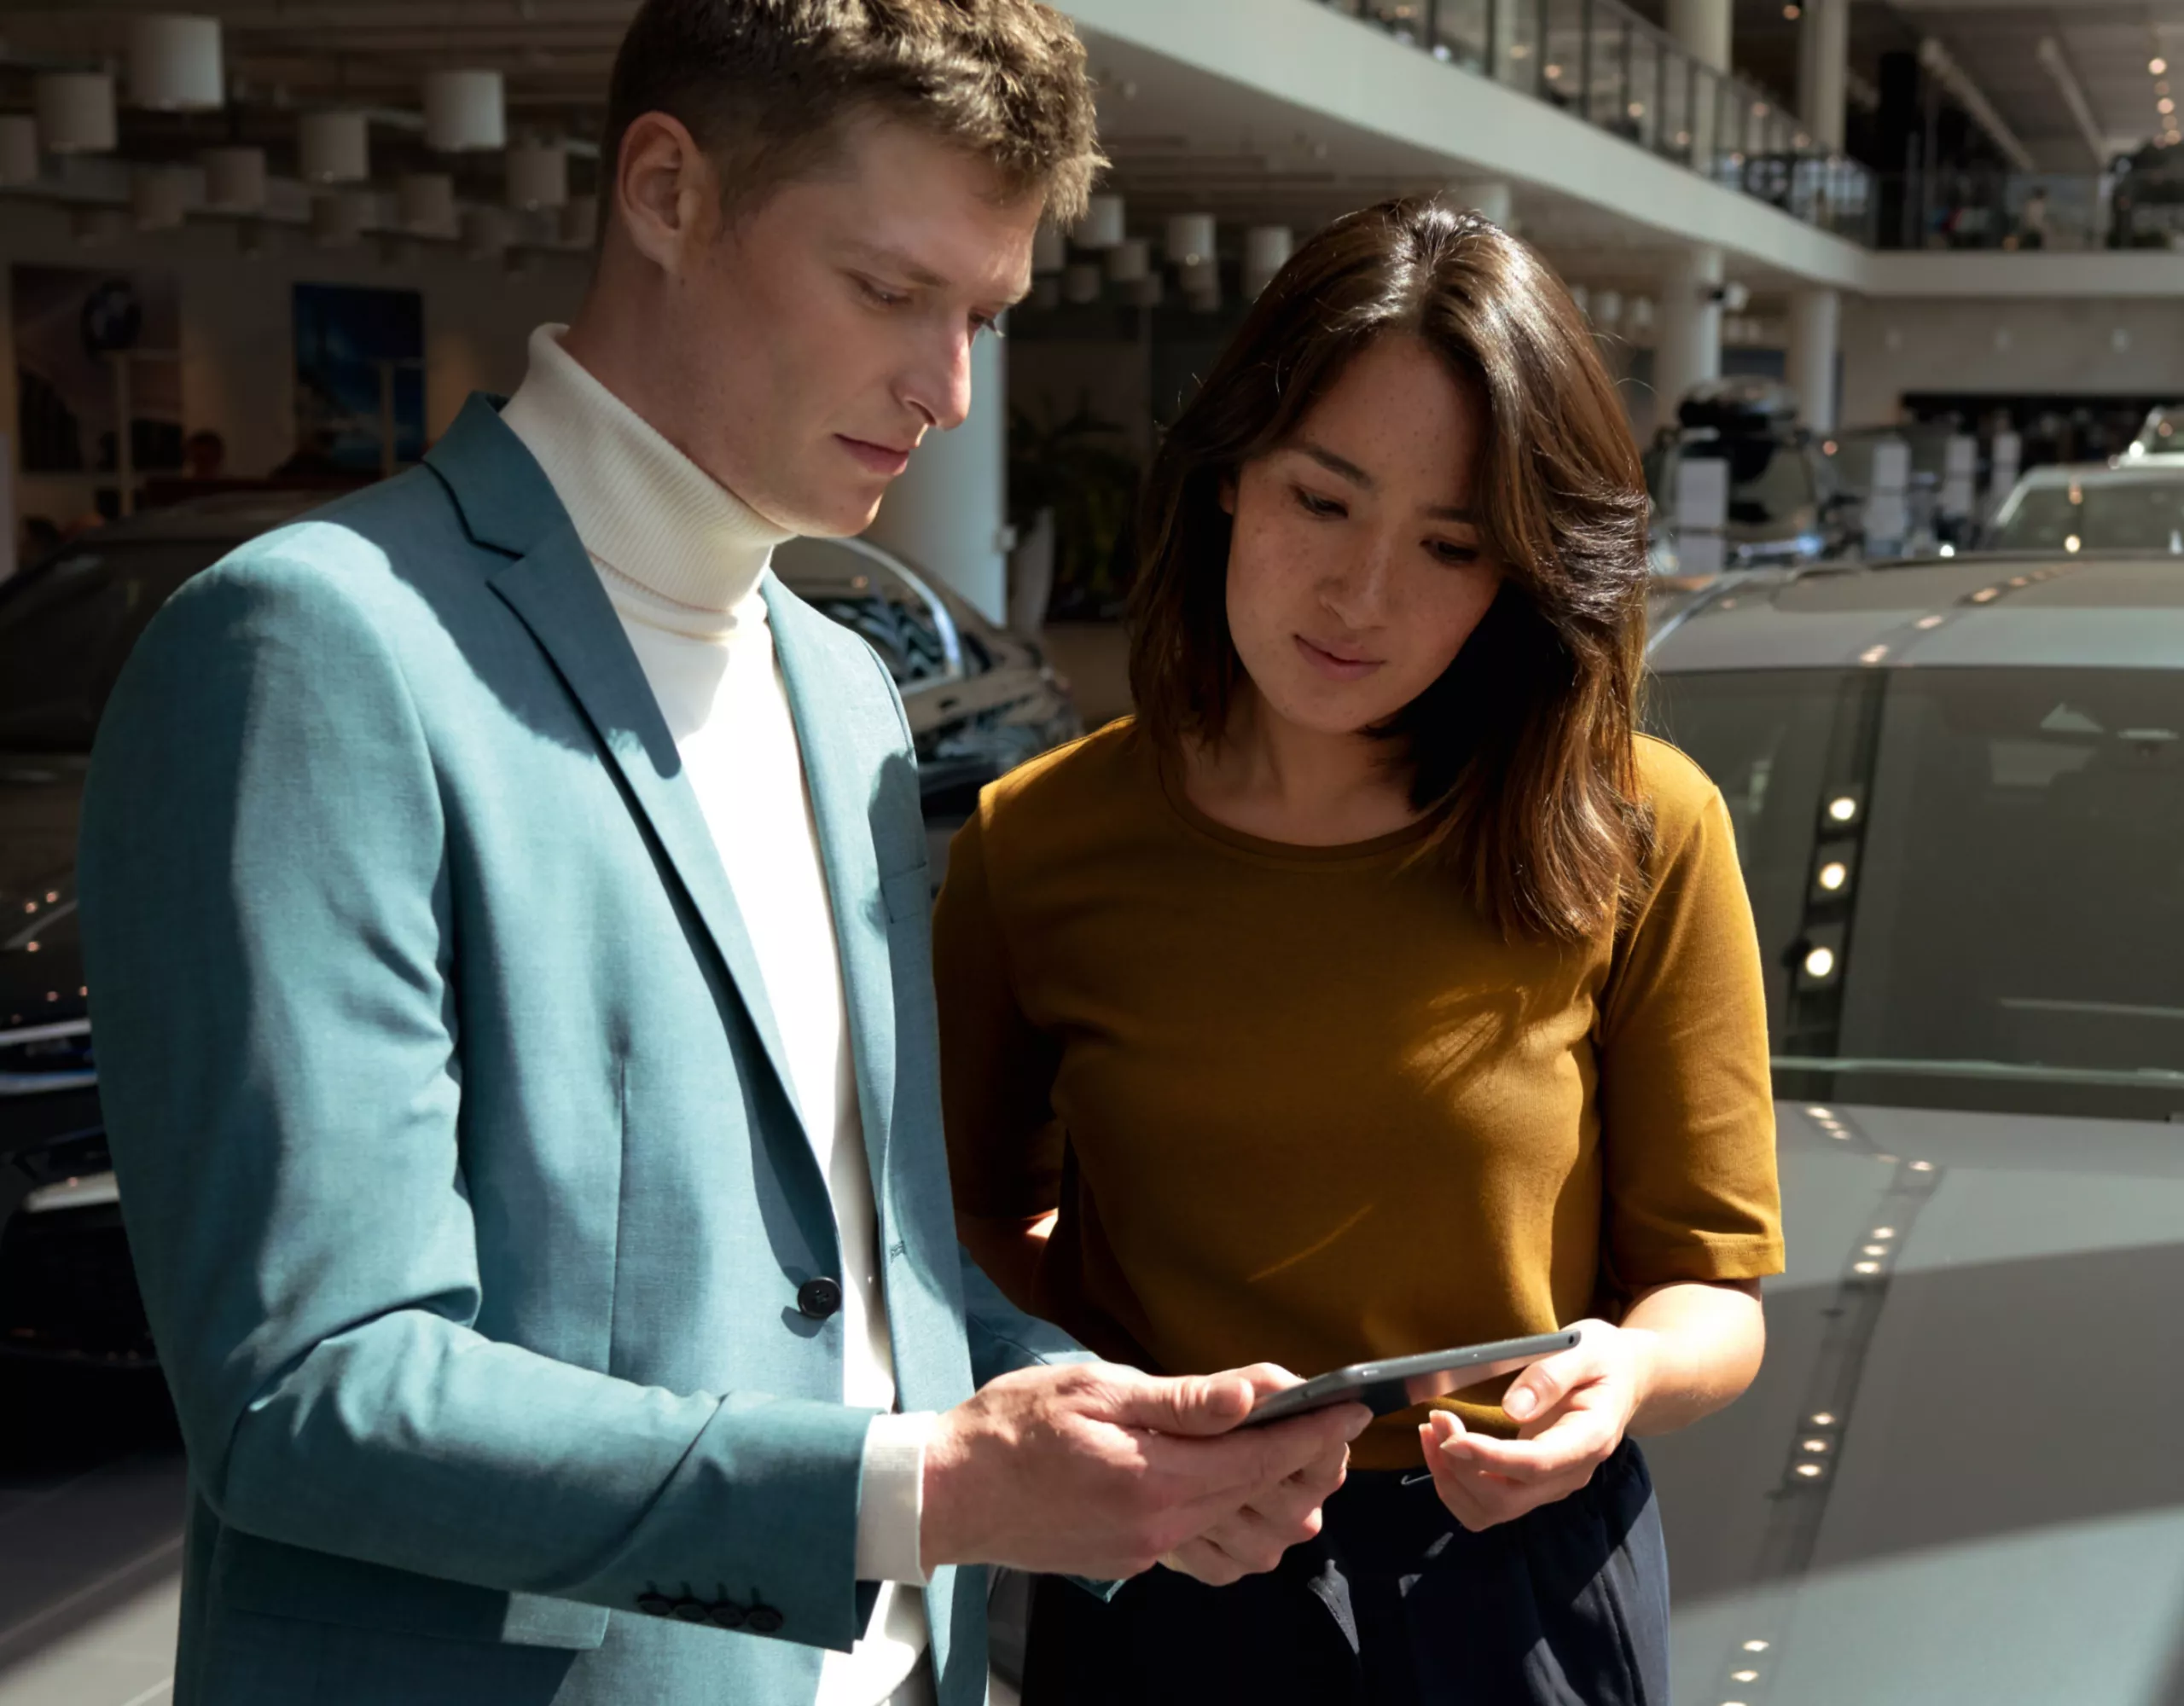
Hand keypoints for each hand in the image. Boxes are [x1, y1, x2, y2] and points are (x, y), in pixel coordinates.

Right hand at [921, 1361, 1369, 1580]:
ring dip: (1281, 1501)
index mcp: (1155, 1476)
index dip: (1316, 1432)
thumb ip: (1180, 1399)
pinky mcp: (1134, 1562)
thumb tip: (1252, 1395)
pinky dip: (1240, 1528)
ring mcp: (1148, 1551)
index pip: (1262, 1456)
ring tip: (1291, 1456)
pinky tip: (1236, 1494)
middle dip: (1310, 1462)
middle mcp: (1160, 1525)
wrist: (950, 1492)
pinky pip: (1210, 1554)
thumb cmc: (1012, 1426)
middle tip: (1326, 1423)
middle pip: (1266, 1500)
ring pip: (1248, 1541)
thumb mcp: (1095, 1388)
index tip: (1353, 1407)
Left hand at [1416, 1321, 1652, 1531]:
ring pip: (1491, 1510)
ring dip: (1451, 1480)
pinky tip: (1442, 1450)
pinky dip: (1456, 1485)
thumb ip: (1551, 1375)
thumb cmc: (1604, 1360)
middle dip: (1460, 1466)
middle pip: (1507, 1497)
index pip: (1536, 1465)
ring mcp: (1551, 1485)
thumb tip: (1513, 1409)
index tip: (1451, 1438)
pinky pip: (1487, 1505)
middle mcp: (1570, 1473)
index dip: (1489, 1458)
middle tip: (1436, 1420)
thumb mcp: (1585, 1349)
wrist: (1625, 1380)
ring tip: (1431, 1433)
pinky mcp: (1532, 1485)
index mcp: (1589, 1439)